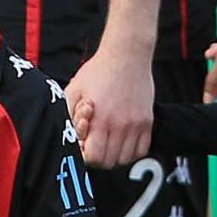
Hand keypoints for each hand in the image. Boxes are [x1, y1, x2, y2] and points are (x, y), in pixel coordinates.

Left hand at [64, 45, 154, 168]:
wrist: (126, 54)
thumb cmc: (98, 71)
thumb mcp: (73, 91)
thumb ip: (69, 117)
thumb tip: (72, 139)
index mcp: (100, 120)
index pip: (94, 158)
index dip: (85, 154)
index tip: (84, 144)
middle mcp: (120, 125)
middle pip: (109, 162)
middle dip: (98, 157)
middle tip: (94, 143)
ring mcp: (136, 124)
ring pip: (125, 159)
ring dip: (114, 155)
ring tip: (107, 141)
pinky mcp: (147, 121)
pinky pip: (141, 150)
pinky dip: (131, 151)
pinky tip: (122, 140)